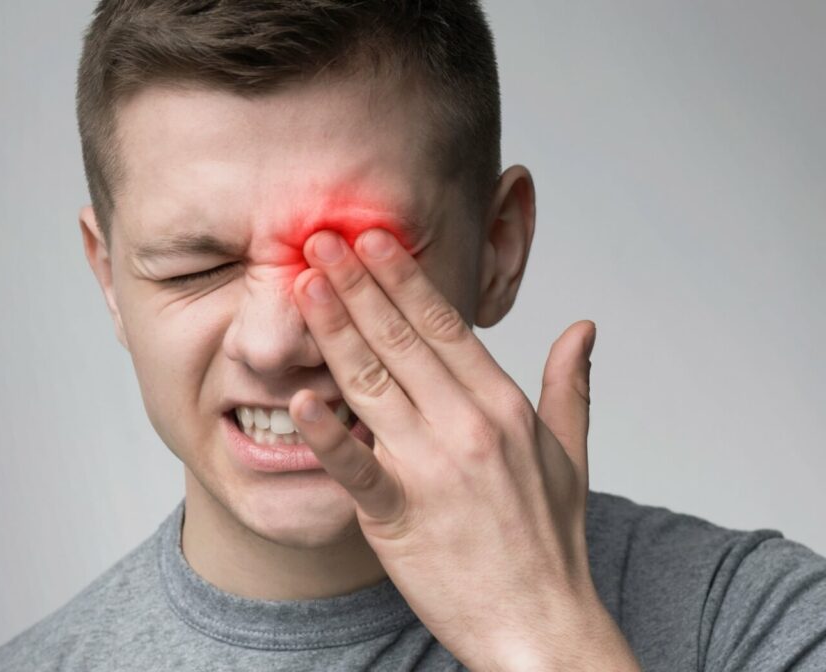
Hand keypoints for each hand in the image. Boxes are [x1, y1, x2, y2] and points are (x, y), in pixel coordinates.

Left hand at [288, 228, 637, 670]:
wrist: (540, 626)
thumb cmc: (549, 542)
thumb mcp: (571, 454)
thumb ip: (570, 384)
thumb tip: (583, 327)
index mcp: (503, 405)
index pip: (445, 324)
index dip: (404, 277)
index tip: (374, 238)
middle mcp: (468, 426)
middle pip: (401, 339)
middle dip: (357, 283)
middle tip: (322, 238)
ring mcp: (434, 469)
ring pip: (372, 382)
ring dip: (334, 328)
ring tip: (303, 283)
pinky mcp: (401, 516)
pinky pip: (356, 467)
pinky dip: (326, 434)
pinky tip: (299, 398)